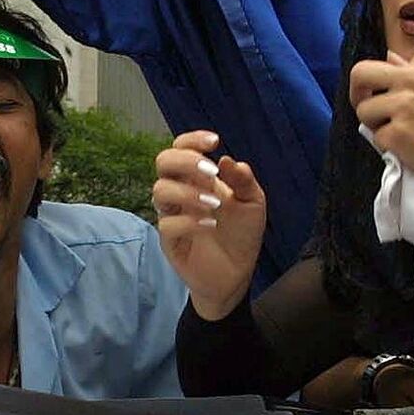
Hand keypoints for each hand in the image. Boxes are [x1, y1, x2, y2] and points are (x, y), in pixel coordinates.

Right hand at [151, 131, 266, 320]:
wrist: (237, 275)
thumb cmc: (241, 235)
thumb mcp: (253, 204)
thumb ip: (244, 181)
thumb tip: (229, 161)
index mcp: (198, 178)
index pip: (182, 148)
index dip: (192, 139)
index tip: (215, 141)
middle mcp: (181, 192)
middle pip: (163, 162)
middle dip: (185, 160)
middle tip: (210, 172)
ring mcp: (173, 215)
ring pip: (160, 190)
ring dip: (188, 192)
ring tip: (214, 204)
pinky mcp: (170, 241)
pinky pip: (167, 225)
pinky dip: (189, 222)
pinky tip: (210, 226)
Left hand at [348, 50, 413, 199]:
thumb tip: (390, 57)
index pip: (388, 64)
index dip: (388, 84)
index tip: (396, 97)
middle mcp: (411, 79)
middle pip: (361, 74)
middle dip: (357, 91)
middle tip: (366, 106)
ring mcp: (402, 106)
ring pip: (364, 111)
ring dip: (376, 124)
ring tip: (400, 134)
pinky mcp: (397, 134)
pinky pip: (377, 138)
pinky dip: (390, 147)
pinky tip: (411, 149)